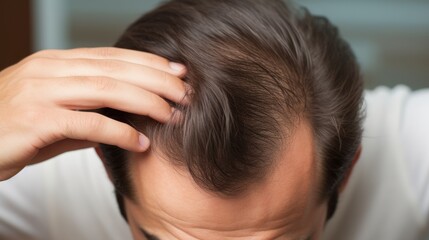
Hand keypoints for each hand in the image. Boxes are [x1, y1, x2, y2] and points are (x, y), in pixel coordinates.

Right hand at [0, 47, 186, 179]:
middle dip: (156, 80)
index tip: (178, 72)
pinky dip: (119, 132)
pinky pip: (87, 123)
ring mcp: (40, 91)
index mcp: (56, 62)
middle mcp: (50, 69)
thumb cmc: (16, 128)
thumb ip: (90, 108)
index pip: (112, 57)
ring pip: (106, 89)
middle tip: (186, 94)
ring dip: (146, 102)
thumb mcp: (57, 111)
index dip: (149, 62)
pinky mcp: (35, 119)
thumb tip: (129, 115)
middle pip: (115, 69)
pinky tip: (141, 142)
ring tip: (172, 115)